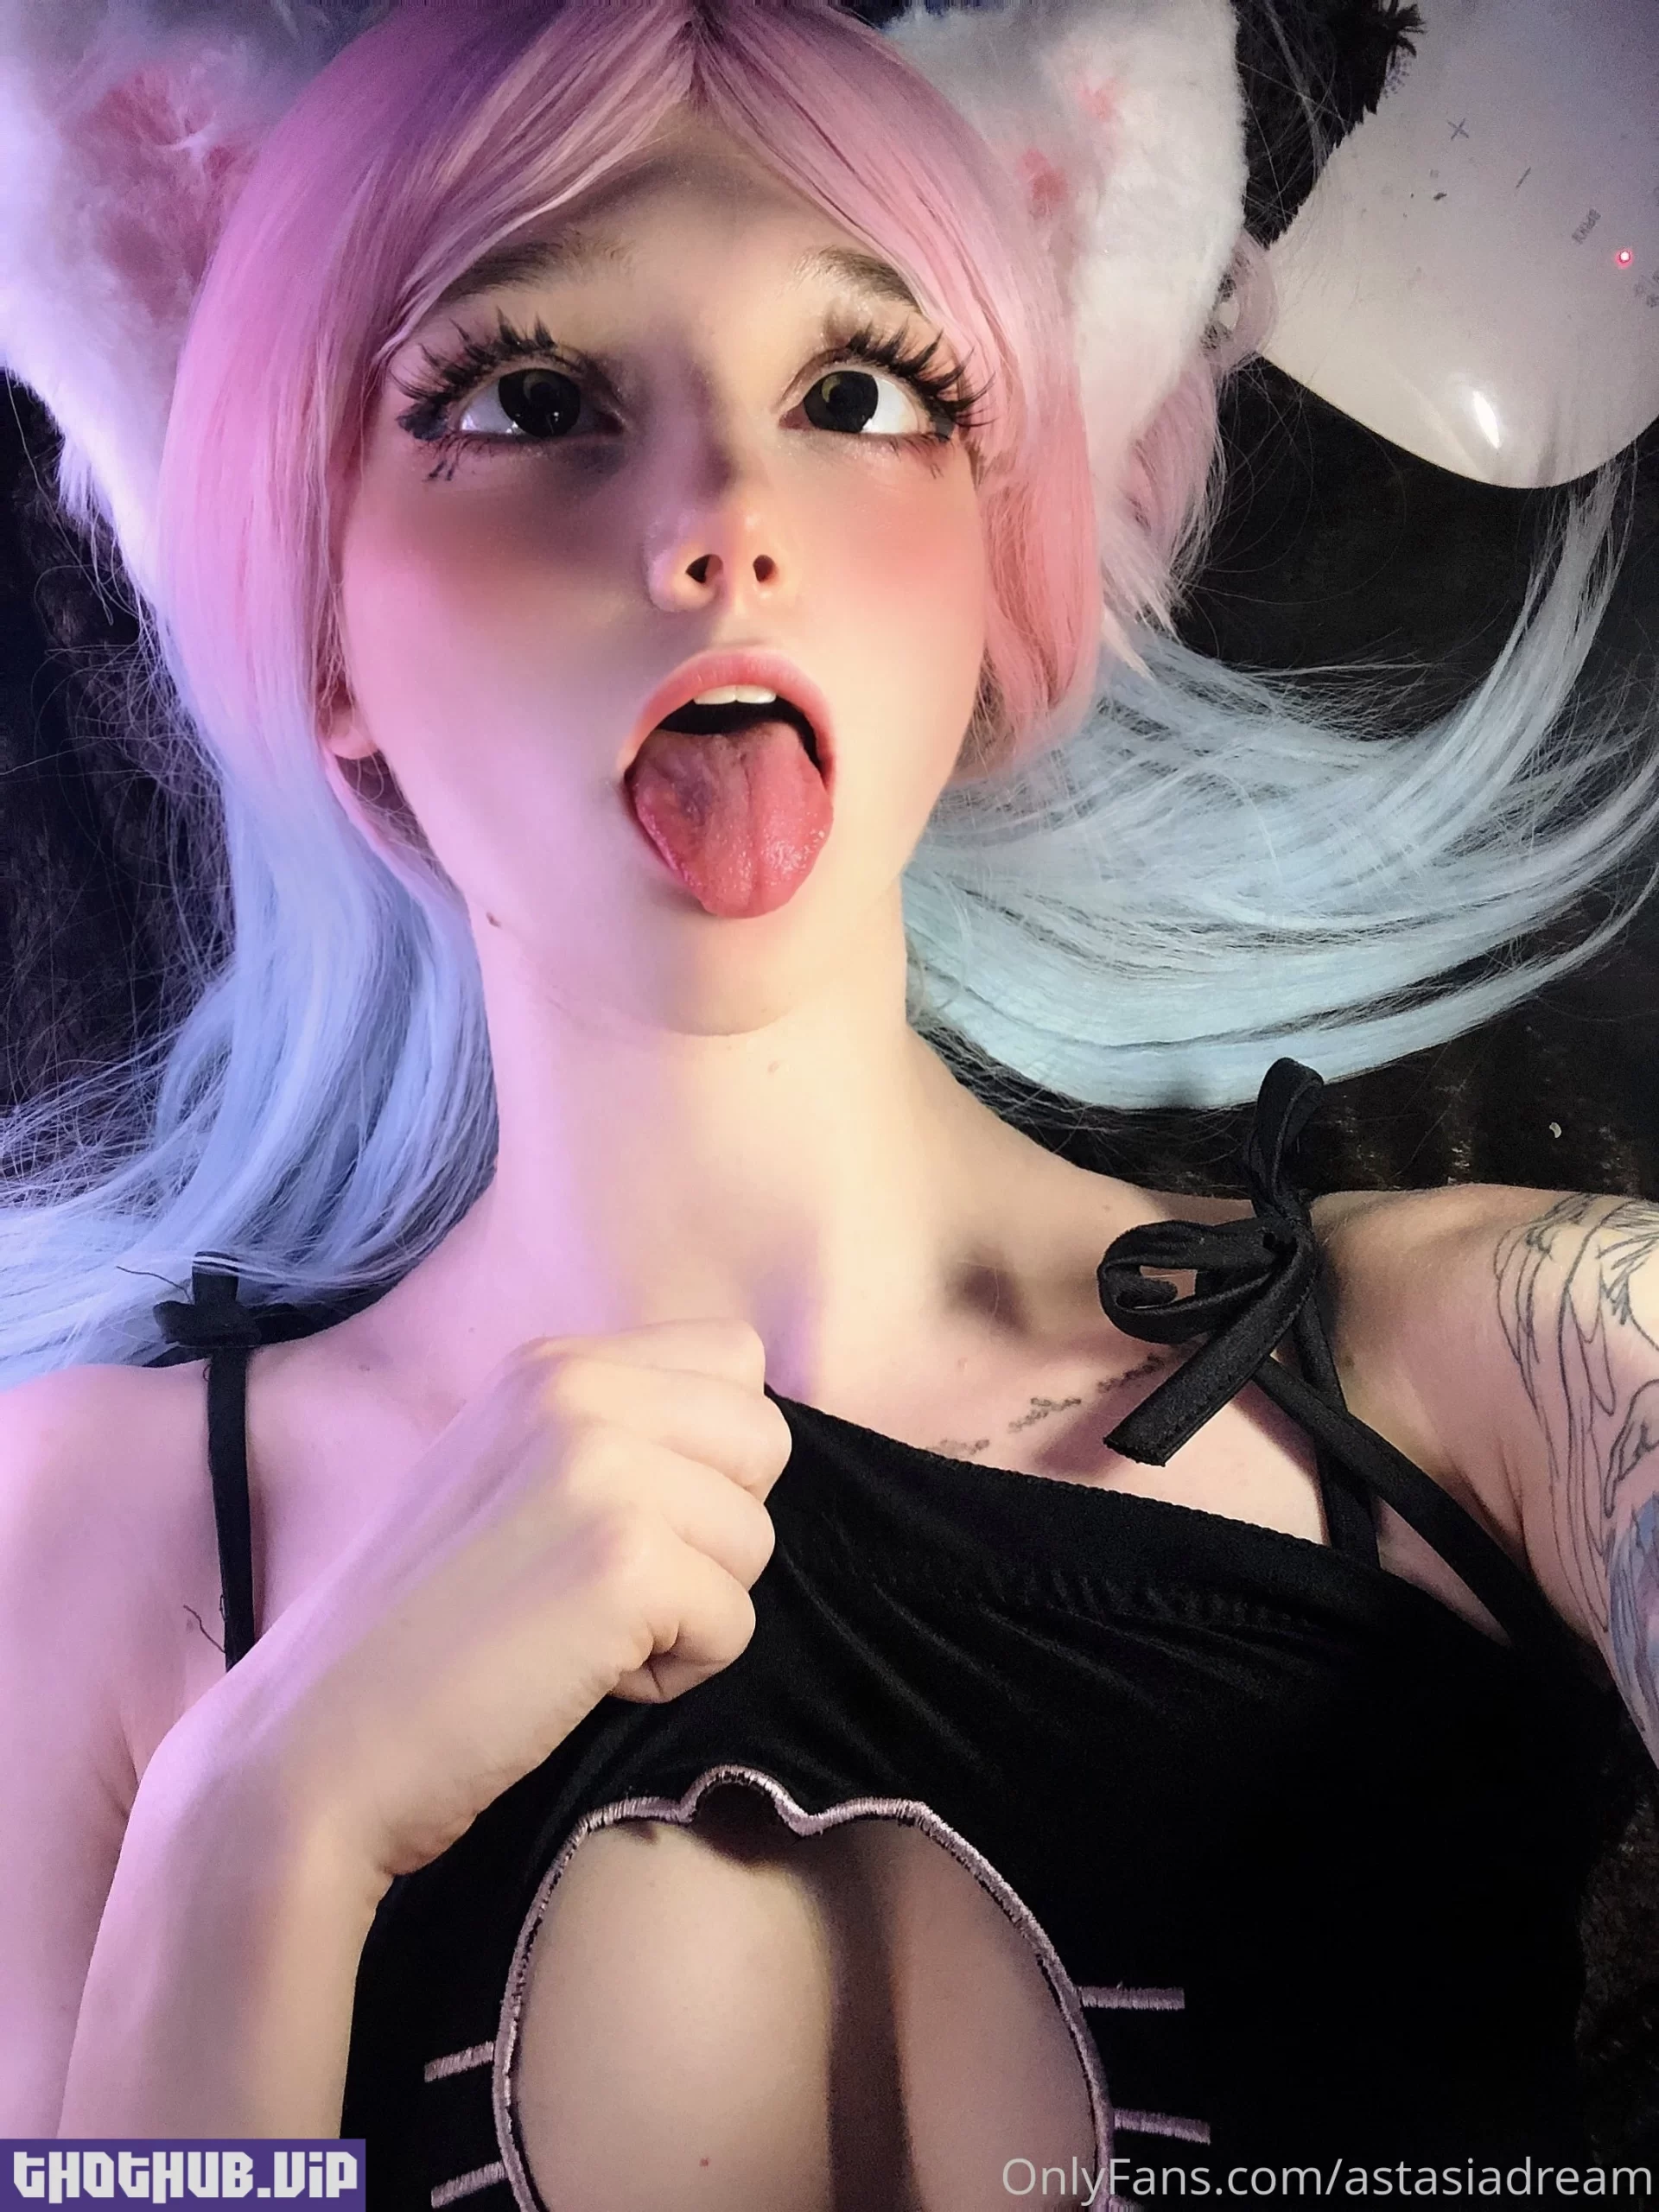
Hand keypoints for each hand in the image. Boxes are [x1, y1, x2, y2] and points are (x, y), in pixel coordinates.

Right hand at [158, 1321, 788, 1893]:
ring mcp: (604, 1469)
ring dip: (691, 1610)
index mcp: (553, 1363)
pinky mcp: (624, 1563)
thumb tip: (735, 1448)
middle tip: (609, 1586)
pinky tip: (580, 1678)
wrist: (316, 1740)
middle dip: (714, 1530)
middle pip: (765, 1442)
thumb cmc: (420, 1629)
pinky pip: (734, 1624)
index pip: (735, 1360)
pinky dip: (673, 1676)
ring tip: (582, 1635)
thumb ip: (610, 1434)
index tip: (625, 1522)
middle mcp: (580, 1388)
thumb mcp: (509, 1474)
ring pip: (756, 1540)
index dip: (709, 1457)